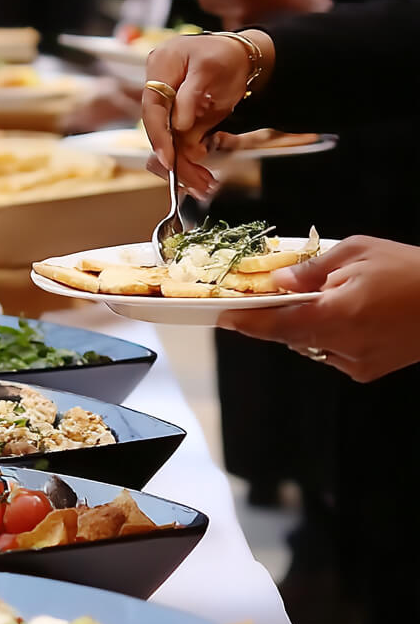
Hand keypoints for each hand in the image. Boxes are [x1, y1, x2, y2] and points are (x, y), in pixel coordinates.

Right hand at [141, 30, 274, 198]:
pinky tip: (201, 177)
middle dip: (176, 160)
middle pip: (158, 131)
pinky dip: (190, 164)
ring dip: (185, 168)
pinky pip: (178, 146)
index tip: (169, 159)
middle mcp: (158, 89)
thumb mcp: (210, 68)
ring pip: (168, 144)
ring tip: (203, 184)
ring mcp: (167, 107)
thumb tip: (178, 125)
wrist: (240, 58)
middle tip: (195, 181)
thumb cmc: (225, 56)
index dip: (159, 136)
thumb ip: (191, 95)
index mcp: (160, 67)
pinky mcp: (178, 122)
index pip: (152, 107)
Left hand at [218, 237, 419, 381]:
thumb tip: (279, 281)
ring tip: (324, 296)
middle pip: (289, 336)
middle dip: (275, 316)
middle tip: (265, 295)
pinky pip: (332, 353)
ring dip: (304, 324)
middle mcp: (344, 346)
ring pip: (309, 345)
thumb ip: (312, 269)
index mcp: (338, 315)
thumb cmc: (410, 271)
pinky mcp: (368, 371)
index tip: (223, 316)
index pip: (278, 324)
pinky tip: (349, 314)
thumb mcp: (357, 252)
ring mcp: (357, 363)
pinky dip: (328, 335)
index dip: (247, 322)